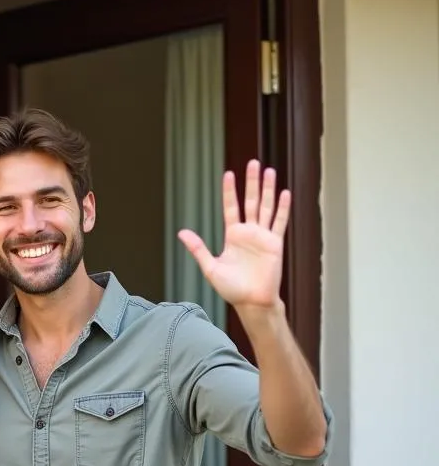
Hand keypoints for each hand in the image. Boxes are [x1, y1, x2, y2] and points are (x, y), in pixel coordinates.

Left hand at [177, 160, 288, 310]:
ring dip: (268, 190)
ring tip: (269, 171)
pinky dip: (282, 208)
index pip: (230, 207)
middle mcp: (248, 233)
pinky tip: (284, 193)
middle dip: (251, 183)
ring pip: (266, 207)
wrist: (252, 302)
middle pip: (251, 202)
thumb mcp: (211, 267)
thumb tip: (182, 232)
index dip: (230, 191)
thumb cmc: (232, 288)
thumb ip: (198, 249)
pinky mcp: (275, 244)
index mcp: (233, 236)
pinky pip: (279, 222)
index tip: (229, 173)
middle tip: (253, 163)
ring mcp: (263, 237)